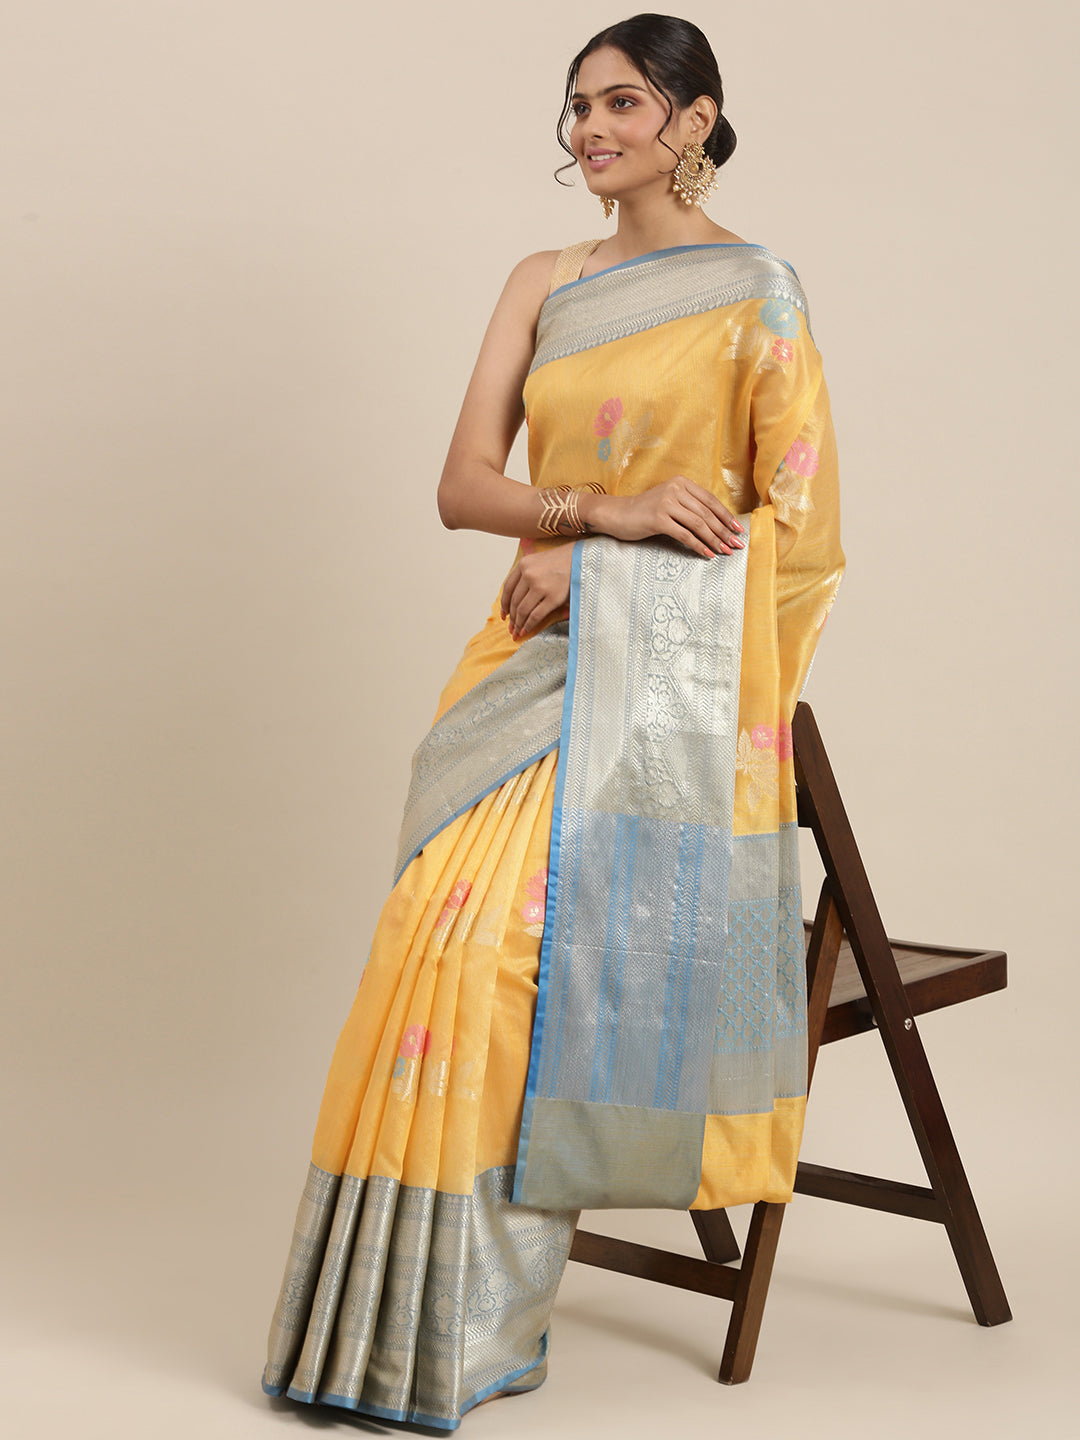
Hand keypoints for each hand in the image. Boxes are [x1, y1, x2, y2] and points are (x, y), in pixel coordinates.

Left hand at [500, 544, 573, 640]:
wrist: (582, 559)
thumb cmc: (562, 562)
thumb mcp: (539, 562)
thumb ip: (526, 575)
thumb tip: (514, 602)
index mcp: (523, 564)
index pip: (507, 588)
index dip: (504, 604)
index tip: (504, 615)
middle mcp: (529, 574)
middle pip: (514, 601)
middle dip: (512, 618)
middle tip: (511, 628)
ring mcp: (541, 586)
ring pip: (523, 610)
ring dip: (518, 623)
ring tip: (517, 632)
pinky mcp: (553, 597)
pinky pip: (536, 615)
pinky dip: (529, 625)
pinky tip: (526, 630)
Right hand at [597, 476, 743, 558]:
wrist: (617, 514)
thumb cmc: (645, 511)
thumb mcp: (669, 501)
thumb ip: (688, 505)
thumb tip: (716, 523)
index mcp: (681, 483)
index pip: (710, 500)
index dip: (726, 516)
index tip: (738, 529)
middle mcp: (675, 490)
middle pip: (707, 514)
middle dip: (724, 531)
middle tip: (736, 544)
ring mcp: (666, 504)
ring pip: (698, 525)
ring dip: (715, 540)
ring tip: (725, 551)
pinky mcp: (658, 519)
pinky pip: (685, 535)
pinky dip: (698, 546)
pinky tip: (707, 554)